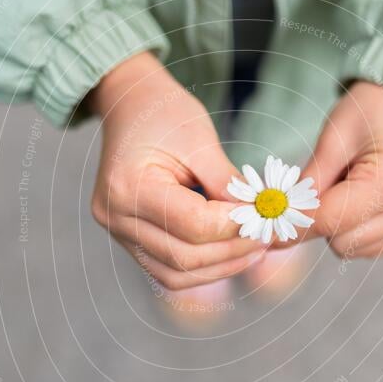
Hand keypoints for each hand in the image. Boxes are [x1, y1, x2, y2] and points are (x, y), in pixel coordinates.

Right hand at [89, 52, 265, 289]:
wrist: (130, 106)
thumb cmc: (164, 114)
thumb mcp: (201, 140)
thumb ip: (228, 184)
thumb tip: (258, 218)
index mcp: (128, 186)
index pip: (192, 224)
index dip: (234, 225)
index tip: (264, 215)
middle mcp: (115, 217)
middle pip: (183, 257)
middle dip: (232, 251)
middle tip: (267, 237)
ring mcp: (118, 233)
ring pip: (176, 275)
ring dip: (220, 268)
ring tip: (254, 249)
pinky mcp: (128, 240)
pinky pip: (168, 270)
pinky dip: (203, 268)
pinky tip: (230, 253)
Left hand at [284, 81, 382, 258]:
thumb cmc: (368, 114)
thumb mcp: (331, 140)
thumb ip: (305, 187)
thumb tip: (275, 223)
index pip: (329, 220)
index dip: (292, 225)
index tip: (263, 233)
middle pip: (340, 241)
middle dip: (321, 219)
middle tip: (327, 183)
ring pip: (352, 249)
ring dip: (338, 226)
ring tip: (352, 186)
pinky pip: (368, 247)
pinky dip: (355, 228)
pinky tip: (366, 198)